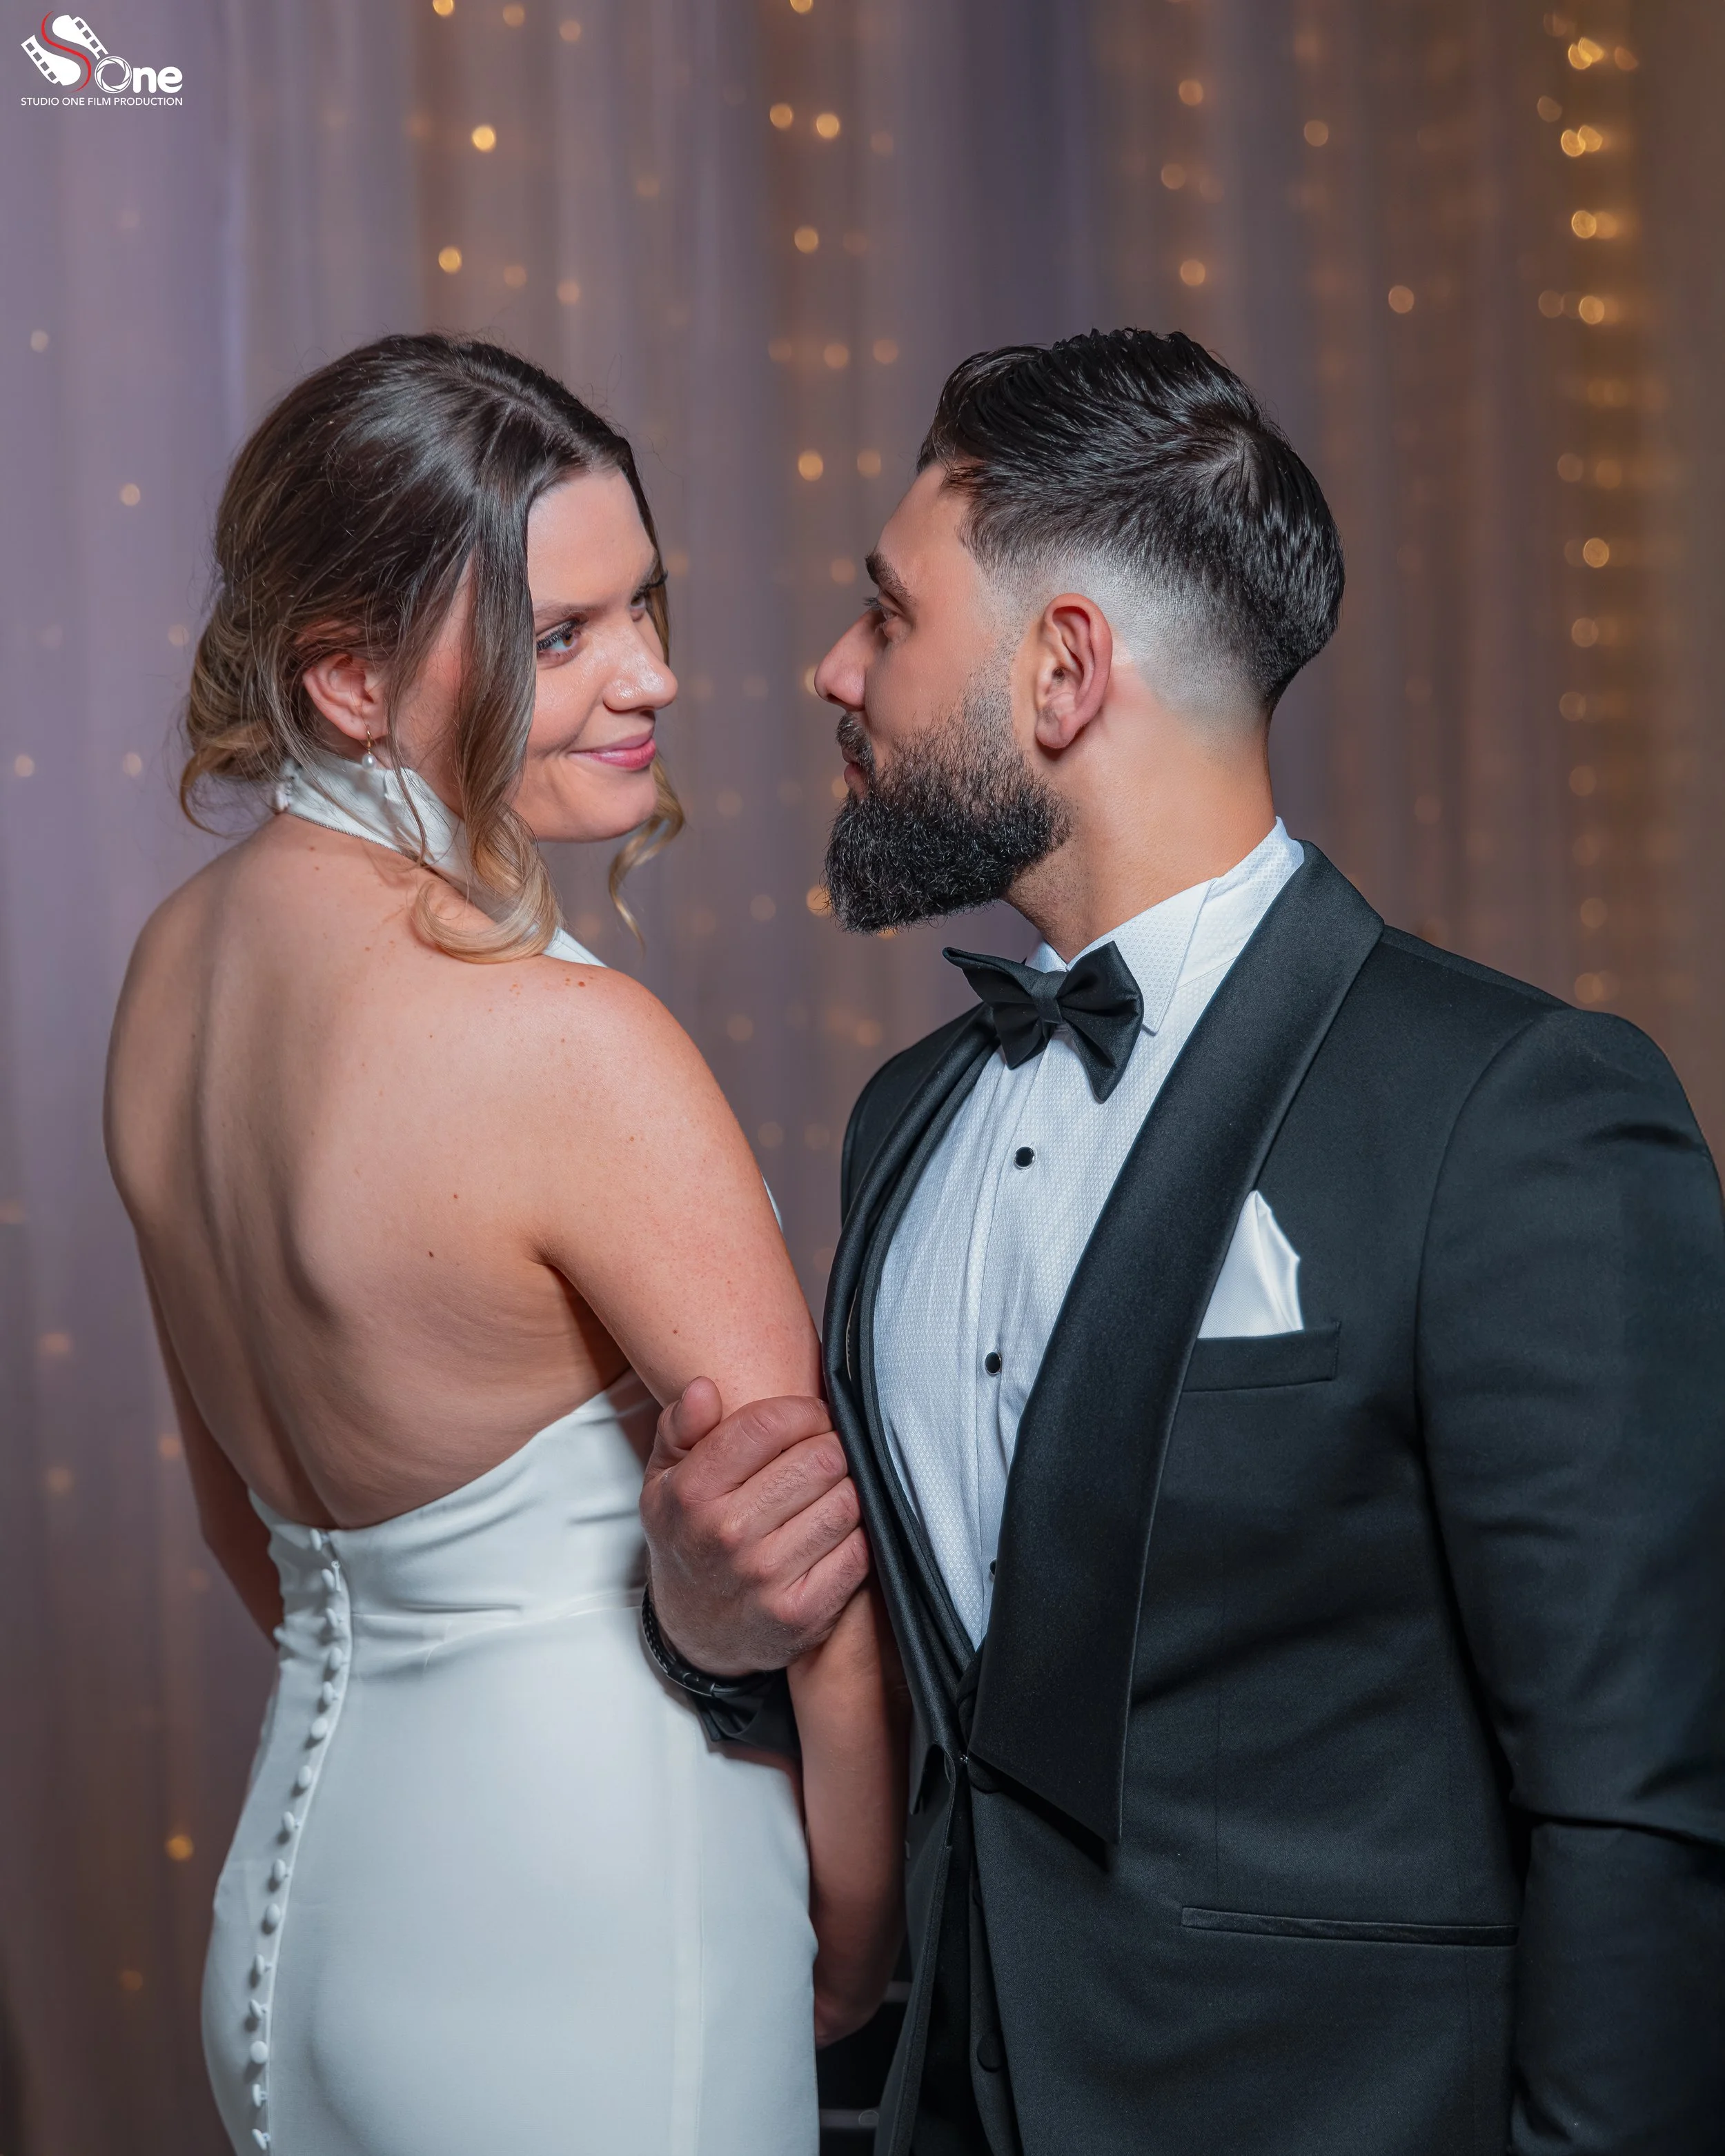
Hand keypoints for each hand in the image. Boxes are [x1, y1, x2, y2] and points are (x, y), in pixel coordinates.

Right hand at [640, 1380, 869, 1674]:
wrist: (697, 1632)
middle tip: (827, 1451)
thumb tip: (704, 1387)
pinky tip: (840, 1528)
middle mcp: (727, 1534)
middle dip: (832, 1446)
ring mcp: (766, 1577)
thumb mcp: (664, 1481)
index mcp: (692, 1493)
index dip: (804, 1411)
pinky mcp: (802, 1612)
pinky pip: (859, 1550)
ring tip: (833, 1488)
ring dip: (850, 1488)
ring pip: (847, 1502)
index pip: (768, 1425)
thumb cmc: (688, 1539)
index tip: (810, 1417)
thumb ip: (680, 1428)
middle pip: (818, 1459)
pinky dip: (859, 1533)